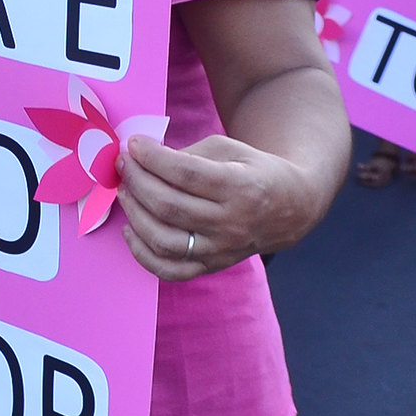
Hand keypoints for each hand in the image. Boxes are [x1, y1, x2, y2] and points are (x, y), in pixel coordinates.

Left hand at [116, 133, 318, 281]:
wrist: (291, 207)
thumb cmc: (252, 171)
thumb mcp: (229, 150)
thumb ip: (187, 154)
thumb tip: (141, 157)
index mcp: (240, 187)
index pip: (185, 173)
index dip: (152, 157)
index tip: (134, 145)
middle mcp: (231, 223)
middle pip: (168, 206)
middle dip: (136, 181)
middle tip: (124, 165)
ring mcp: (221, 249)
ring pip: (164, 240)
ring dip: (134, 214)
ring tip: (125, 192)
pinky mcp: (213, 266)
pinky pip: (170, 270)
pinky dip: (142, 254)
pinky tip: (131, 230)